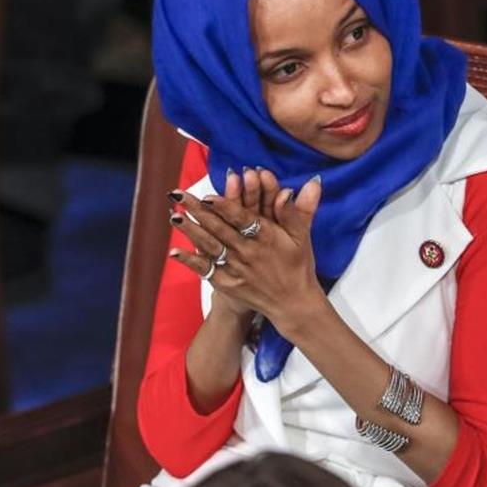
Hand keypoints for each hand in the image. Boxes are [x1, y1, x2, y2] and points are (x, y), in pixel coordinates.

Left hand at [169, 172, 325, 332]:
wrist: (293, 304)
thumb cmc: (298, 265)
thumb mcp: (302, 236)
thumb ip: (301, 209)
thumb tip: (312, 183)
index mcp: (267, 238)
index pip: (243, 219)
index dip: (225, 207)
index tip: (208, 196)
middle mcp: (249, 253)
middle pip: (219, 229)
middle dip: (197, 211)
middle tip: (178, 195)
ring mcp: (237, 269)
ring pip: (210, 247)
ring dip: (191, 231)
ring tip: (174, 216)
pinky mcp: (228, 283)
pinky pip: (206, 270)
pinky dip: (190, 261)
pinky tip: (174, 251)